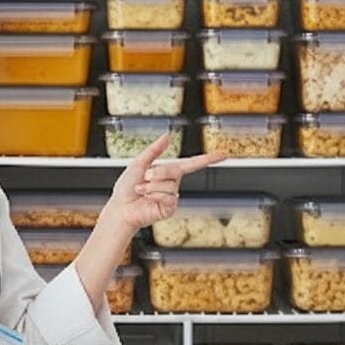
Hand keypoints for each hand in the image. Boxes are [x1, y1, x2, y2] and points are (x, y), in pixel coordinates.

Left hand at [107, 133, 225, 232]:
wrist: (121, 207)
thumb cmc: (126, 188)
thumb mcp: (139, 163)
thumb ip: (154, 149)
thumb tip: (167, 136)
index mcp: (168, 172)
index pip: (192, 164)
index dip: (208, 159)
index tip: (223, 155)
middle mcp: (172, 184)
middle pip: (175, 170)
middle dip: (157, 172)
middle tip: (145, 177)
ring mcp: (172, 197)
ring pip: (170, 185)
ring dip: (152, 186)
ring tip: (142, 190)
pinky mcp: (169, 208)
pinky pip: (168, 196)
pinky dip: (154, 195)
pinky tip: (147, 199)